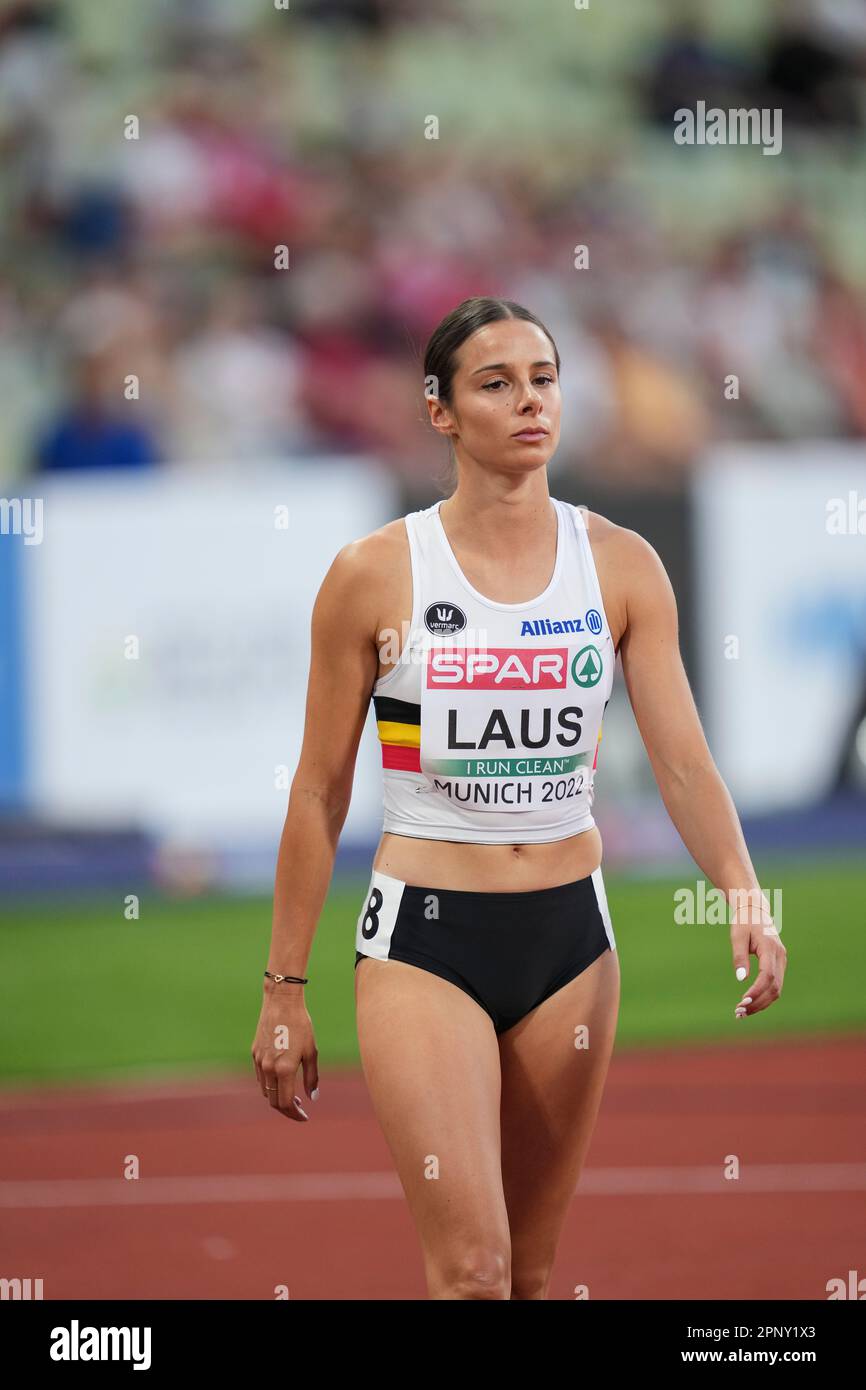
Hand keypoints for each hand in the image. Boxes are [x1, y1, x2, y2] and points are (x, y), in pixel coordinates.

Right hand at [251, 988, 318, 1119]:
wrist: (281, 1002)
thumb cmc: (301, 1025)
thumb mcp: (311, 1051)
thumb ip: (312, 1077)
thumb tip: (312, 1098)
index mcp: (285, 1069)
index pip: (286, 1103)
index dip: (295, 1114)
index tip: (304, 1117)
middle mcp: (269, 1068)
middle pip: (274, 1101)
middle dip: (287, 1109)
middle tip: (300, 1109)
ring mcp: (259, 1062)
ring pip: (265, 1091)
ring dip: (277, 1098)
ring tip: (293, 1096)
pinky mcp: (254, 1054)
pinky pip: (261, 1078)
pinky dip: (270, 1085)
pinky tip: (281, 1080)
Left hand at [730, 899, 786, 1018]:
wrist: (755, 910)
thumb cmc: (744, 922)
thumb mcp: (737, 936)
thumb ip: (739, 956)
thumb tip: (740, 979)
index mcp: (770, 947)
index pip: (767, 976)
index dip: (757, 991)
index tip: (742, 1002)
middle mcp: (780, 956)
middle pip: (775, 987)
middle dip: (758, 1002)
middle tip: (739, 1013)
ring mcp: (782, 961)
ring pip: (777, 989)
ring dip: (761, 1003)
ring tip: (742, 1012)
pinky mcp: (779, 964)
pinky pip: (775, 985)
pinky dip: (764, 996)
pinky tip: (750, 1004)